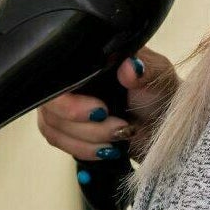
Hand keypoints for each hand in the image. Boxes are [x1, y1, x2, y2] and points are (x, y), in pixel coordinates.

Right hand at [36, 46, 178, 160]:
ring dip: (87, 141)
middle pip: (49, 106)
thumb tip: (130, 67)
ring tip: (119, 137)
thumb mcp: (158, 76)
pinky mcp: (64, 127)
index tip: (101, 111)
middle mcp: (67, 79)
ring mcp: (62, 104)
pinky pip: (57, 142)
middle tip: (119, 128)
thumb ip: (145, 69)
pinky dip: (84, 150)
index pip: (55, 75)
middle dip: (84, 126)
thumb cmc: (158, 94)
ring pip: (52, 127)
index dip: (70, 100)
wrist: (160, 125)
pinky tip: (107, 148)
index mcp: (85, 59)